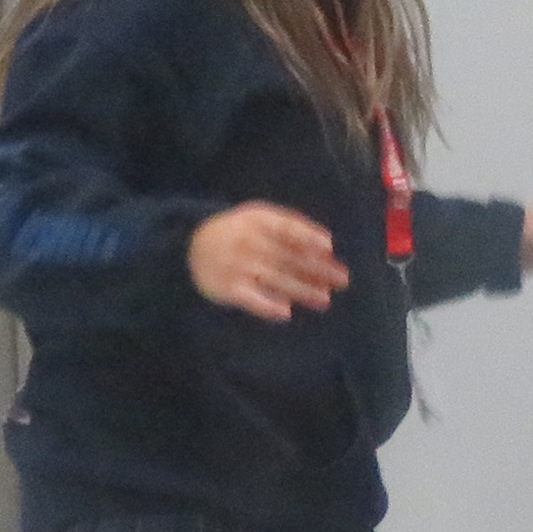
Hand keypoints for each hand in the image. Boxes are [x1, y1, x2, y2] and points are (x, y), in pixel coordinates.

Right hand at [189, 200, 346, 320]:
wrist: (190, 246)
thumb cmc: (237, 231)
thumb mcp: (257, 218)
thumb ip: (289, 226)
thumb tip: (327, 243)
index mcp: (256, 221)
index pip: (287, 229)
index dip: (308, 236)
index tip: (329, 247)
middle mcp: (248, 242)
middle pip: (287, 257)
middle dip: (316, 269)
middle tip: (342, 280)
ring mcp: (237, 266)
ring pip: (275, 280)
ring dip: (302, 290)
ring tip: (324, 299)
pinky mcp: (227, 289)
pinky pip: (251, 299)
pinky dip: (267, 306)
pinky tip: (286, 312)